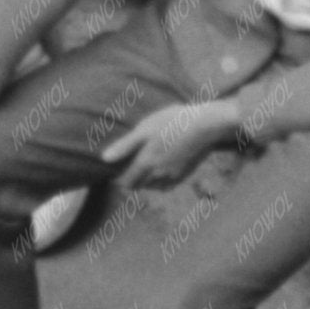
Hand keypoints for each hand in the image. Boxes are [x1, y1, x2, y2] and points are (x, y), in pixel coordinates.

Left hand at [106, 98, 241, 187]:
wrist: (205, 126)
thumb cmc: (172, 122)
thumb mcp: (145, 129)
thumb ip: (125, 146)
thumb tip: (104, 159)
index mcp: (145, 164)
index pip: (126, 182)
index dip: (119, 178)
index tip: (117, 170)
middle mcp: (157, 176)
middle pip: (138, 186)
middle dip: (133, 179)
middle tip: (133, 163)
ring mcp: (172, 177)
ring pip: (152, 186)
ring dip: (147, 179)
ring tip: (148, 161)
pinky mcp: (183, 176)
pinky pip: (166, 184)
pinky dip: (161, 179)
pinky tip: (163, 165)